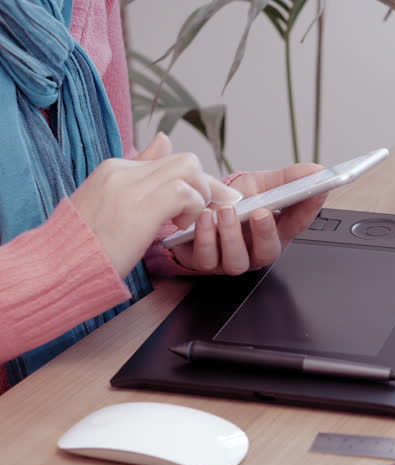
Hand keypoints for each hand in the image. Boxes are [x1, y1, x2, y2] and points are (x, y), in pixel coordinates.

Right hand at [70, 133, 242, 276]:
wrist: (57, 265)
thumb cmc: (84, 244)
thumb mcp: (112, 205)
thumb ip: (140, 178)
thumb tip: (163, 140)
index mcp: (115, 168)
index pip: (168, 160)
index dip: (192, 181)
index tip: (205, 199)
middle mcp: (123, 169)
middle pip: (185, 160)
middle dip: (206, 185)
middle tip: (210, 210)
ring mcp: (131, 185)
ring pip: (190, 168)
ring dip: (200, 195)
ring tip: (186, 220)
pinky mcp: (143, 205)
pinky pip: (186, 192)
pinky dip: (193, 208)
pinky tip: (179, 226)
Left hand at [170, 164, 326, 274]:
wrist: (198, 205)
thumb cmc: (234, 200)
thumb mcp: (261, 184)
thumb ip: (288, 178)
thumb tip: (316, 170)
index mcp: (276, 231)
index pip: (299, 222)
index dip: (310, 208)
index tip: (317, 191)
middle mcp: (256, 249)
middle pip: (269, 252)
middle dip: (265, 233)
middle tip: (260, 212)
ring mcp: (232, 258)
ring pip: (237, 261)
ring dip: (232, 235)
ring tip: (226, 211)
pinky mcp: (206, 262)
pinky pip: (207, 258)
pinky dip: (205, 237)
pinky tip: (205, 217)